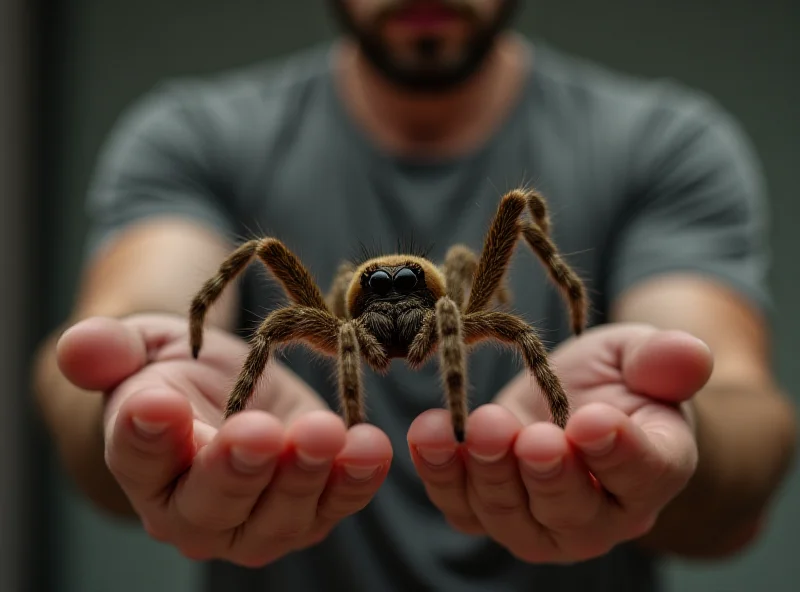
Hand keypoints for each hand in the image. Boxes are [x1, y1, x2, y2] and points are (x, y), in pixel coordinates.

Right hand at [57, 314, 391, 566]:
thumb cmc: (177, 373)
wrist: (227, 392)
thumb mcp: (142, 348)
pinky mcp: (310, 508)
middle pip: (211, 503)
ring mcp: (256, 519)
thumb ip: (110, 351)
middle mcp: (194, 510)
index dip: (146, 433)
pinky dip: (355, 479)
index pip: (137, 457)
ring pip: (279, 515)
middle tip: (257, 432)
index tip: (156, 403)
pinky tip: (370, 447)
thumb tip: (79, 344)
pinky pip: (335, 503)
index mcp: (143, 466)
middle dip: (236, 468)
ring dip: (305, 477)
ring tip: (325, 434)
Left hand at [407, 323, 711, 562]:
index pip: (644, 473)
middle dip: (548, 474)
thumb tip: (690, 353)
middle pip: (572, 511)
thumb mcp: (640, 355)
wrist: (575, 404)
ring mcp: (540, 523)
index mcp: (654, 470)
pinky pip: (462, 508)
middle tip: (531, 435)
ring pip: (512, 517)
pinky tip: (427, 434)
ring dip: (489, 474)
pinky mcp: (488, 513)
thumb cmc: (618, 381)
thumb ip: (663, 358)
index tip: (594, 421)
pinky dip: (440, 474)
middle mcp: (600, 514)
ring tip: (478, 426)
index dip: (620, 452)